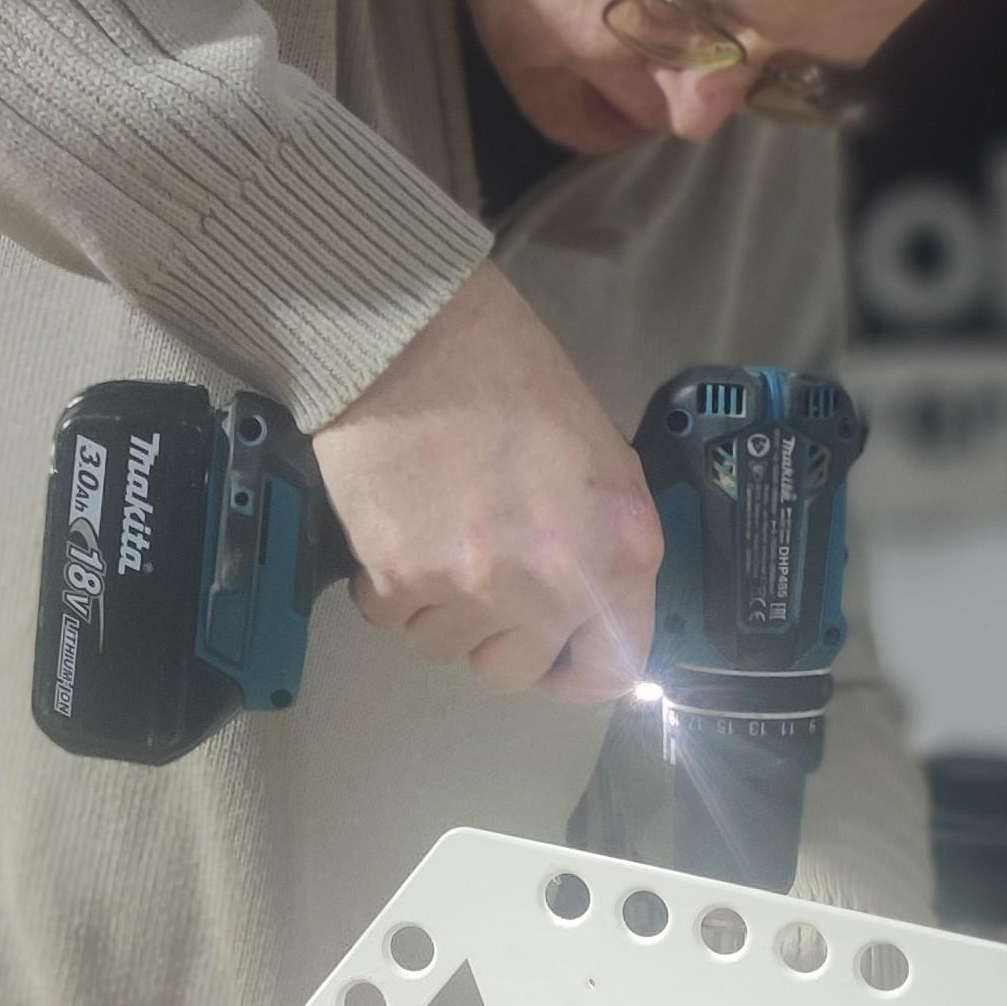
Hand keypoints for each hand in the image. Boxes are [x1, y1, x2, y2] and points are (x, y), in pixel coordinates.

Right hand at [313, 263, 660, 702]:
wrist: (417, 334)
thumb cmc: (514, 376)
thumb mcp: (600, 457)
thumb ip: (603, 543)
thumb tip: (589, 606)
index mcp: (619, 551)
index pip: (613, 667)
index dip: (579, 671)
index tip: (555, 660)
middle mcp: (551, 584)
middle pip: (514, 671)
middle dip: (496, 636)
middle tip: (480, 578)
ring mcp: (471, 585)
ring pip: (444, 647)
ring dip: (438, 607)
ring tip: (435, 534)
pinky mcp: (398, 576)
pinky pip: (388, 618)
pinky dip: (387, 586)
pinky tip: (397, 528)